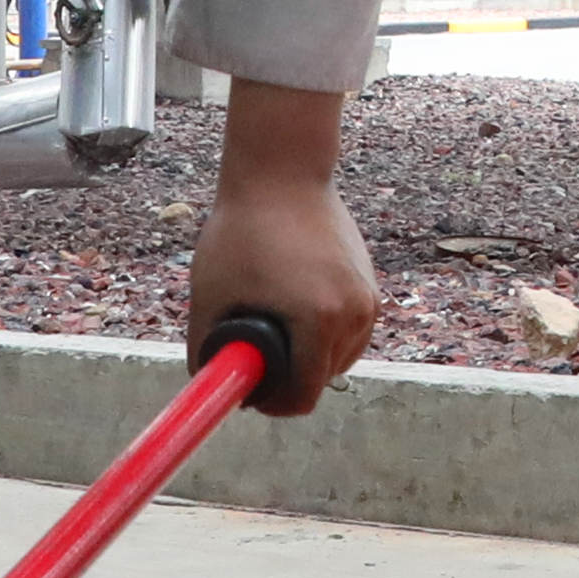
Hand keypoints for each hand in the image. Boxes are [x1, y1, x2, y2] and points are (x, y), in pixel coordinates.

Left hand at [190, 76, 377, 415]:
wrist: (283, 174)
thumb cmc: (242, 232)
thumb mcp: (211, 297)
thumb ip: (207, 350)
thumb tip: (212, 388)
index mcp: (318, 320)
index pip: (303, 396)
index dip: (271, 403)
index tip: (249, 390)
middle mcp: (354, 315)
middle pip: (322, 380)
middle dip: (288, 378)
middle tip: (254, 355)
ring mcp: (368, 300)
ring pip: (339, 360)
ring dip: (309, 358)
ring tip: (275, 327)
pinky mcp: (372, 287)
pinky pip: (350, 334)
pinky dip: (325, 336)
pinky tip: (297, 313)